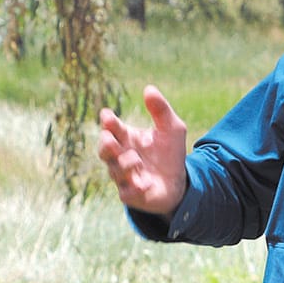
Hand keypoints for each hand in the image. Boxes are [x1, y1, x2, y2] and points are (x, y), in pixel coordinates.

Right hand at [98, 85, 188, 217]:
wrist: (179, 183)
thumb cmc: (170, 153)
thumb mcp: (172, 128)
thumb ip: (161, 110)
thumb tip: (149, 88)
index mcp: (127, 137)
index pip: (111, 128)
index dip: (107, 122)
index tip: (107, 115)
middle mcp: (121, 156)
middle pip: (104, 149)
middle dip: (105, 144)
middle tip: (110, 138)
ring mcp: (123, 176)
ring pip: (114, 170)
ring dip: (124, 164)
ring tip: (136, 159)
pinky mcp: (131, 194)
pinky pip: (126, 192)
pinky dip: (134, 187)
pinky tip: (145, 183)